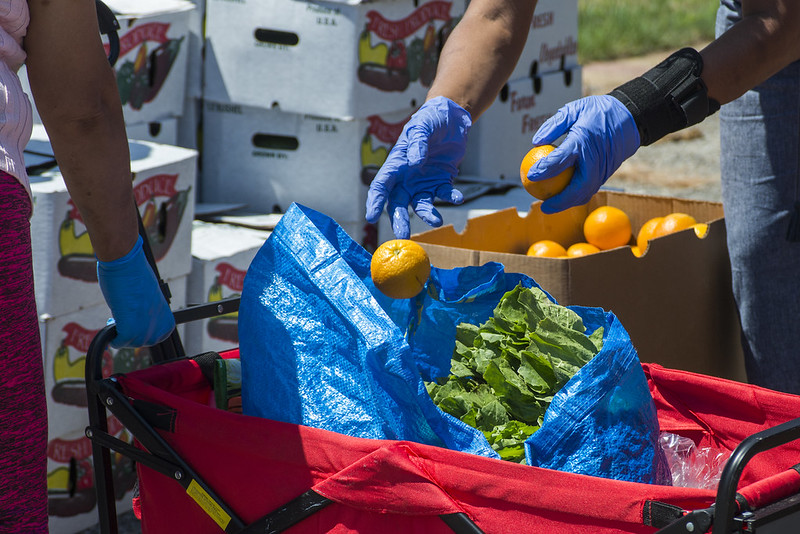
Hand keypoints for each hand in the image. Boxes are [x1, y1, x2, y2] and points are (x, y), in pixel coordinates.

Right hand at [97, 235, 174, 347]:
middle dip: (134, 337)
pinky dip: (115, 340)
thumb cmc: (133, 271)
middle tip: (122, 328)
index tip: (138, 331)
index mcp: (163, 309)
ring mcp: (145, 322)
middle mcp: (157, 318)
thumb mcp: (146, 293)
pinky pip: (122, 341)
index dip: (150, 335)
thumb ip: (146, 307)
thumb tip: (137, 315)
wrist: (125, 261)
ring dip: (124, 338)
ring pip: (135, 342)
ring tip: (115, 325)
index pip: (164, 333)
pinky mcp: (130, 323)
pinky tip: (111, 332)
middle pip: (148, 340)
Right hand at [365, 96, 471, 238]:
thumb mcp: (422, 127)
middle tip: (403, 234)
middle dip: (399, 219)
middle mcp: (406, 178)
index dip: (375, 202)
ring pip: (421, 204)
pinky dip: (450, 197)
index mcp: (395, 165)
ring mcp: (423, 182)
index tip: (372, 216)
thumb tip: (415, 162)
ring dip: (427, 214)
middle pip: (398, 202)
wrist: (450, 119)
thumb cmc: (429, 120)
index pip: (381, 186)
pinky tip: (458, 197)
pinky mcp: (441, 182)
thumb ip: (417, 143)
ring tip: (436, 220)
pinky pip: (444, 194)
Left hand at [526, 95, 639, 213]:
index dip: (544, 170)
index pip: (561, 160)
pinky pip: (592, 188)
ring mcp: (604, 168)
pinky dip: (578, 196)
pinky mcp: (608, 172)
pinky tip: (565, 197)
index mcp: (584, 140)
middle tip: (543, 207)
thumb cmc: (597, 112)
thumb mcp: (574, 110)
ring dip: (570, 203)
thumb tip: (535, 142)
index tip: (529, 176)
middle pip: (578, 187)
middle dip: (560, 201)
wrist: (630, 117)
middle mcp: (595, 158)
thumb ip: (554, 125)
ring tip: (552, 207)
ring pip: (587, 192)